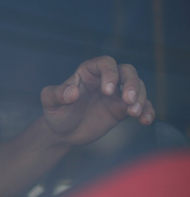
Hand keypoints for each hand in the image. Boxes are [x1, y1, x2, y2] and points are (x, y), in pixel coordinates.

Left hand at [40, 56, 154, 146]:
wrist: (63, 133)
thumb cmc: (56, 114)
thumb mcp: (50, 103)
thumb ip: (56, 94)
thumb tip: (73, 92)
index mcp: (87, 73)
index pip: (105, 63)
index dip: (110, 74)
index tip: (108, 91)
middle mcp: (104, 80)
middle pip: (127, 71)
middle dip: (132, 84)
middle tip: (128, 101)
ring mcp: (115, 94)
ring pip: (137, 86)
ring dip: (141, 97)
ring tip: (134, 113)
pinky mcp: (122, 109)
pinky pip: (142, 105)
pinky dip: (147, 110)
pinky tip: (145, 121)